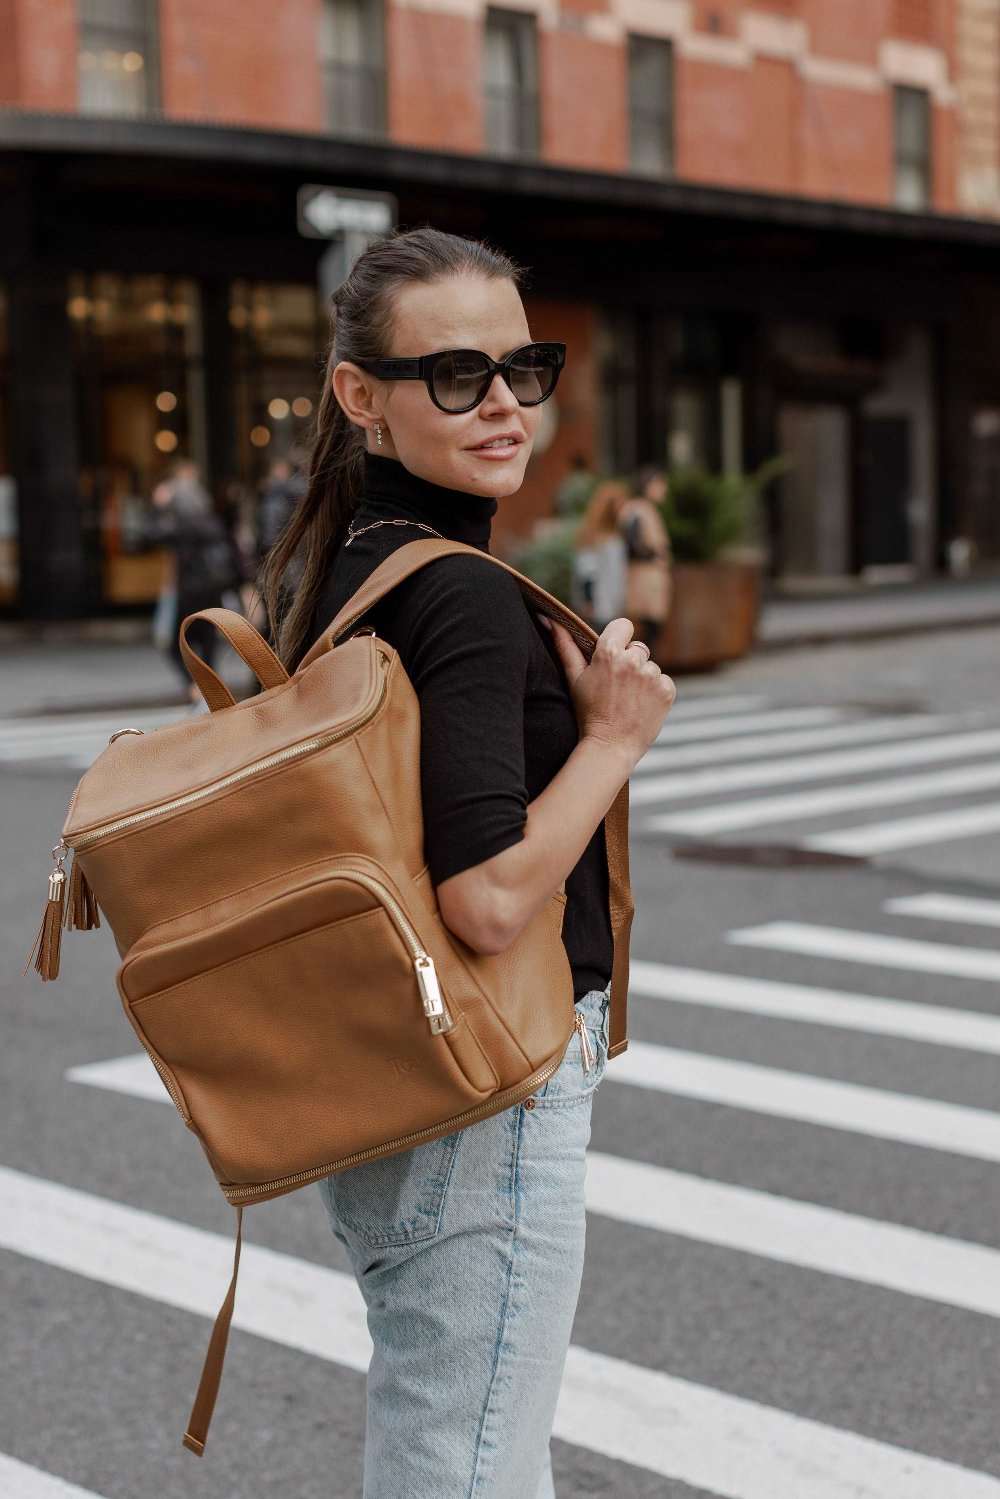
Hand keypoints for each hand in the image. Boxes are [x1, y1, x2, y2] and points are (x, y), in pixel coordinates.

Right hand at [541, 614, 675, 765]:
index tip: (615, 654)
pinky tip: (641, 706)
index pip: (623, 625)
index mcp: (608, 653)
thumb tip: (550, 619)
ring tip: (629, 700)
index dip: (619, 639)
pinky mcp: (666, 690)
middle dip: (630, 663)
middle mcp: (632, 660)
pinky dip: (656, 692)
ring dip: (643, 679)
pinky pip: (664, 681)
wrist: (610, 747)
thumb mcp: (573, 678)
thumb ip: (564, 645)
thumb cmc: (588, 713)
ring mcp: (651, 675)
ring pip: (650, 667)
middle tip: (618, 687)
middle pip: (638, 649)